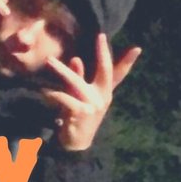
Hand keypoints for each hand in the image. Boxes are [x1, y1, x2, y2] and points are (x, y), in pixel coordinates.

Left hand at [42, 34, 141, 150]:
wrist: (75, 144)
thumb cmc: (77, 118)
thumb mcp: (79, 97)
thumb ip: (79, 79)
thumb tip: (75, 59)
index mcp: (104, 93)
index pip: (117, 74)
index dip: (127, 62)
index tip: (137, 48)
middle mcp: (102, 97)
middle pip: (105, 71)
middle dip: (103, 53)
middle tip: (100, 37)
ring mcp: (93, 105)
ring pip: (77, 82)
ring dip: (62, 70)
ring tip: (49, 61)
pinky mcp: (81, 113)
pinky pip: (64, 98)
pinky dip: (53, 94)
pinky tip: (44, 92)